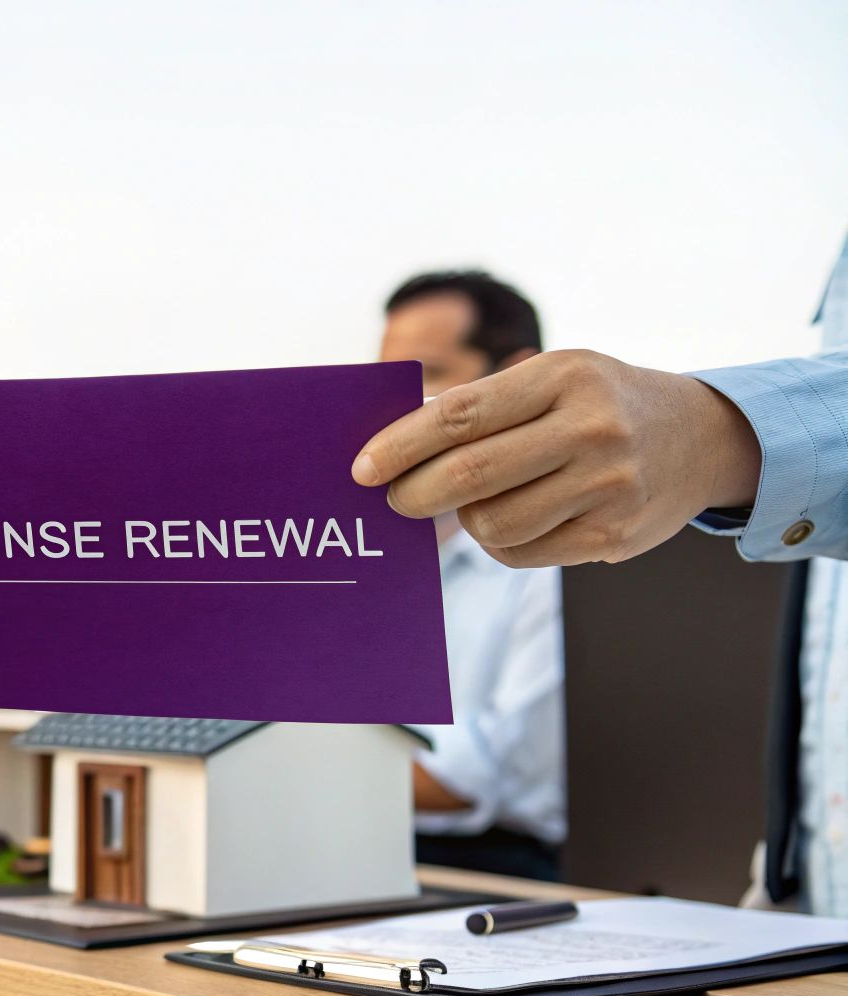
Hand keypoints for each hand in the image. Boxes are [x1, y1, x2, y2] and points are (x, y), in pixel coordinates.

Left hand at [351, 350, 761, 566]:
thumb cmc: (599, 402)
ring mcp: (607, 485)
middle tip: (394, 500)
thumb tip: (392, 444)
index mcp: (563, 377)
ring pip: (492, 523)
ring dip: (466, 519)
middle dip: (414, 493)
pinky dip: (501, 541)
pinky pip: (522, 551)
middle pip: (470, 475)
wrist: (701, 437)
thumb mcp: (553, 377)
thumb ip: (482, 405)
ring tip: (475, 501)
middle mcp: (590, 428)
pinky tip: (514, 519)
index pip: (460, 416)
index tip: (361, 468)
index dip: (400, 445)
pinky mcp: (614, 534)